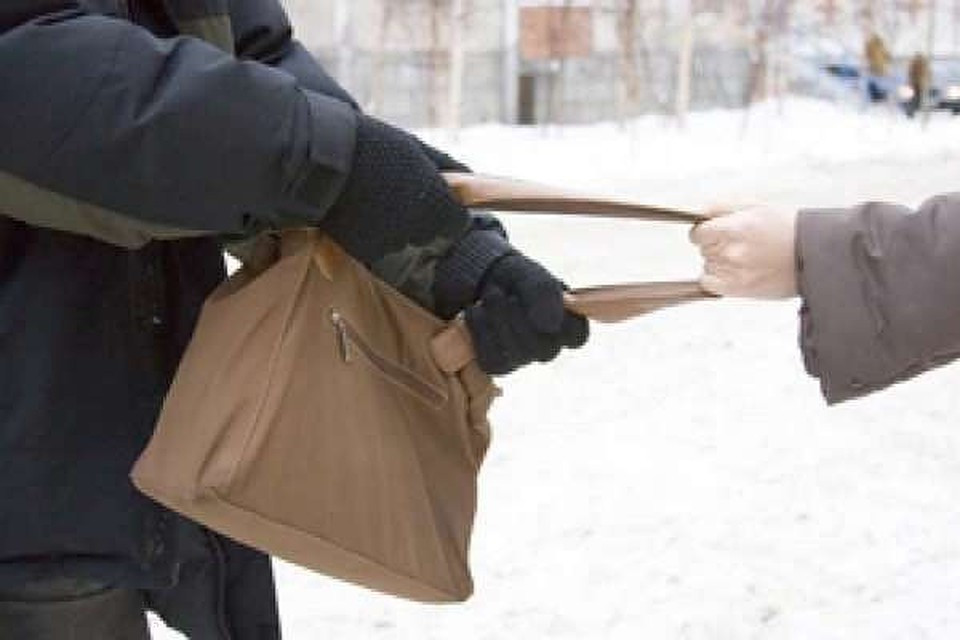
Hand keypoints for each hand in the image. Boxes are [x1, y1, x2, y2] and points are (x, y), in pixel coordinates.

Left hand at [433, 230, 588, 375]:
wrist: (484, 282)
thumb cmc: (517, 280)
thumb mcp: (531, 276)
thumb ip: (544, 293)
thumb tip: (550, 325)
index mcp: (567, 325)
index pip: (576, 337)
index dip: (559, 322)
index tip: (539, 298)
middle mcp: (548, 347)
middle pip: (545, 350)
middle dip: (520, 318)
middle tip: (506, 294)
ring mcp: (523, 359)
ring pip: (518, 357)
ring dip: (500, 323)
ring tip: (490, 296)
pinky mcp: (498, 364)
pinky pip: (492, 361)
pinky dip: (480, 332)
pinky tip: (475, 311)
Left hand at [690, 205, 799, 298]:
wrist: (814, 254)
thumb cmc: (788, 228)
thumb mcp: (756, 206)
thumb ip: (721, 207)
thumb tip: (699, 213)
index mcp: (736, 227)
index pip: (698, 233)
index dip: (705, 231)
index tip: (712, 232)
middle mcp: (732, 251)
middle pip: (704, 249)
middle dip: (716, 244)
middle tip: (739, 243)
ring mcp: (734, 272)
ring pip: (708, 264)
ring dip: (720, 261)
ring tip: (745, 257)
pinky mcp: (738, 289)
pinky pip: (709, 283)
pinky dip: (716, 278)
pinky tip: (734, 271)